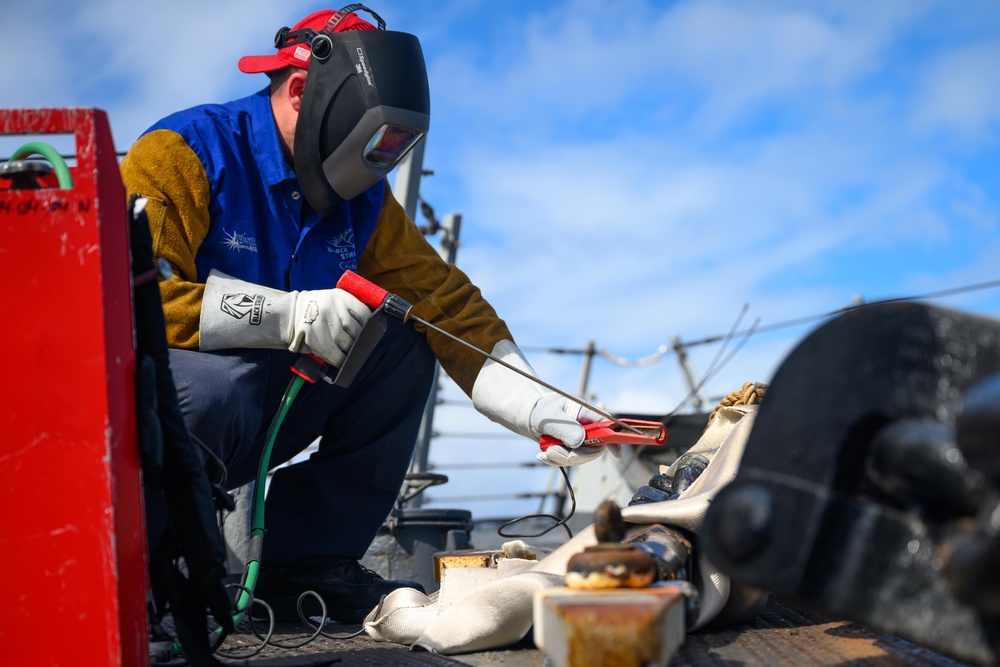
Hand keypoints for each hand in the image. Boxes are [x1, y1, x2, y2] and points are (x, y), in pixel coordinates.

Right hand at [200, 269, 370, 364]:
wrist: (291, 311)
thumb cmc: (317, 311)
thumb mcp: (334, 303)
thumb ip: (348, 313)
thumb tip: (367, 335)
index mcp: (342, 296)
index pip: (364, 314)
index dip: (370, 329)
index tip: (370, 337)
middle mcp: (332, 305)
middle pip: (355, 330)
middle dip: (359, 343)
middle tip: (360, 350)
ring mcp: (320, 319)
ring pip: (344, 341)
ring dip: (349, 353)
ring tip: (350, 357)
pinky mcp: (311, 333)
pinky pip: (330, 351)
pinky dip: (338, 359)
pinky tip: (340, 361)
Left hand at [531, 394, 621, 466]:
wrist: (532, 419)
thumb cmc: (543, 412)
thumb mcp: (551, 418)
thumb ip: (567, 429)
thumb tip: (581, 442)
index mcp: (588, 414)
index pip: (608, 426)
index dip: (615, 439)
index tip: (616, 454)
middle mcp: (588, 428)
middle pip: (595, 448)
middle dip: (575, 456)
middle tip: (552, 451)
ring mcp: (582, 441)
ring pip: (581, 458)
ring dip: (561, 458)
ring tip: (546, 451)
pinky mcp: (573, 450)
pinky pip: (569, 461)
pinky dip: (555, 461)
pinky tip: (543, 455)